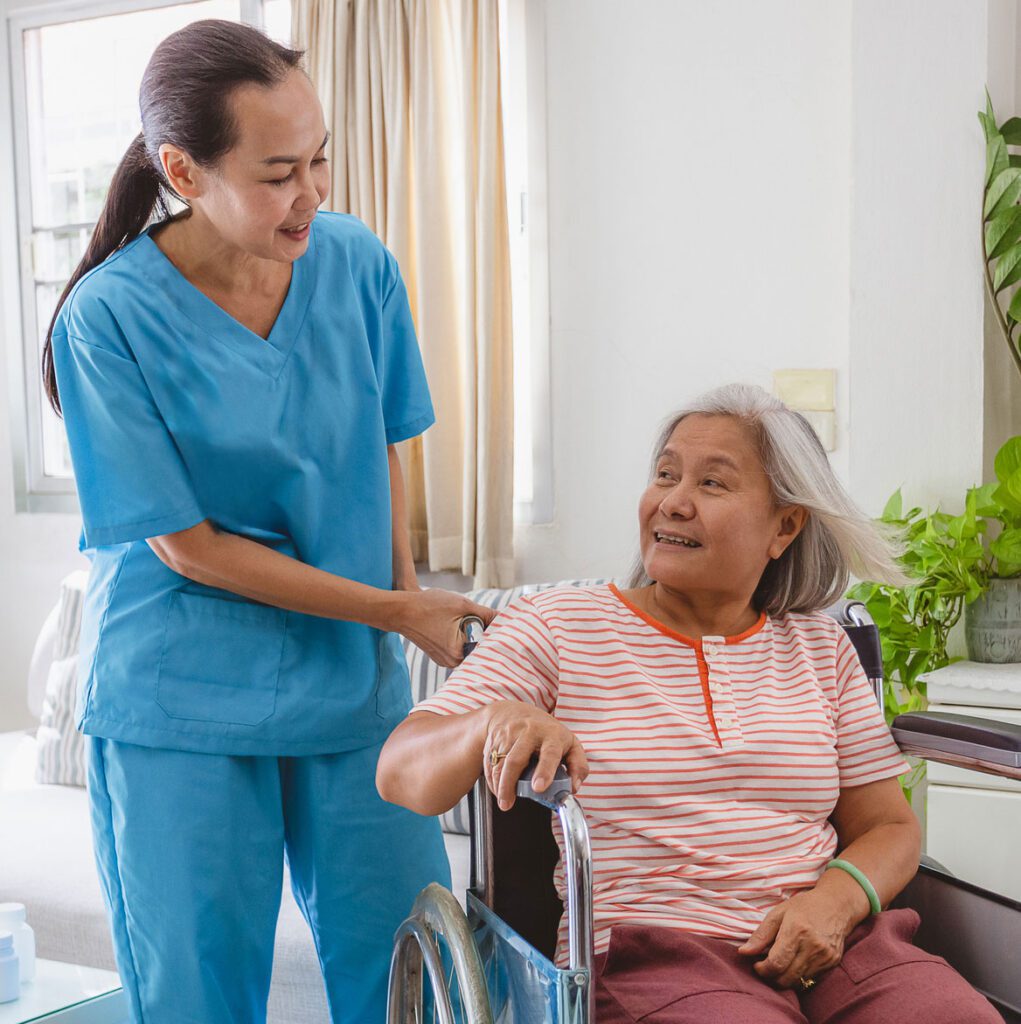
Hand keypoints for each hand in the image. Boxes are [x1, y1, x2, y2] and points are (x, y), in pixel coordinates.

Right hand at [394, 589, 495, 667]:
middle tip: (484, 616)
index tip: (504, 622)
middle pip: (480, 647)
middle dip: (484, 631)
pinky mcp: (441, 655)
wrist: (401, 610)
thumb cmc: (429, 606)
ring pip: (470, 645)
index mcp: (458, 655)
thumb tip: (507, 618)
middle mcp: (452, 663)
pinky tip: (457, 622)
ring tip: (465, 617)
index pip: (487, 645)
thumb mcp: (463, 605)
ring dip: (473, 632)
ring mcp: (446, 660)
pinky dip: (462, 635)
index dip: (495, 631)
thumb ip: (487, 614)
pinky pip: (460, 645)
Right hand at [482, 701, 588, 809]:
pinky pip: (490, 765)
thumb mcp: (570, 744)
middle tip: (509, 803)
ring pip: (499, 764)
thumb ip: (578, 766)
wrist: (514, 713)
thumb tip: (574, 787)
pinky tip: (500, 789)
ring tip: (504, 802)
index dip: (545, 770)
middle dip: (510, 782)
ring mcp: (509, 736)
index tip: (539, 787)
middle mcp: (528, 732)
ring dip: (500, 786)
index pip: (549, 753)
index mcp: (551, 734)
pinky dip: (493, 781)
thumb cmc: (547, 734)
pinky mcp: (494, 741)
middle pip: (516, 759)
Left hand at [737, 888, 856, 988]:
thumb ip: (760, 935)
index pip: (776, 963)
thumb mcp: (778, 913)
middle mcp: (813, 946)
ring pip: (798, 981)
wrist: (836, 905)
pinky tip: (794, 962)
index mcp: (796, 930)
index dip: (762, 970)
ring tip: (779, 963)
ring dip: (784, 977)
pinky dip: (798, 975)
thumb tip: (743, 953)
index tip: (756, 965)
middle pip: (786, 977)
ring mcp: (825, 957)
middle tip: (765, 966)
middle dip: (771, 977)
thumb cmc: (804, 906)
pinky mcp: (832, 963)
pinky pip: (810, 978)